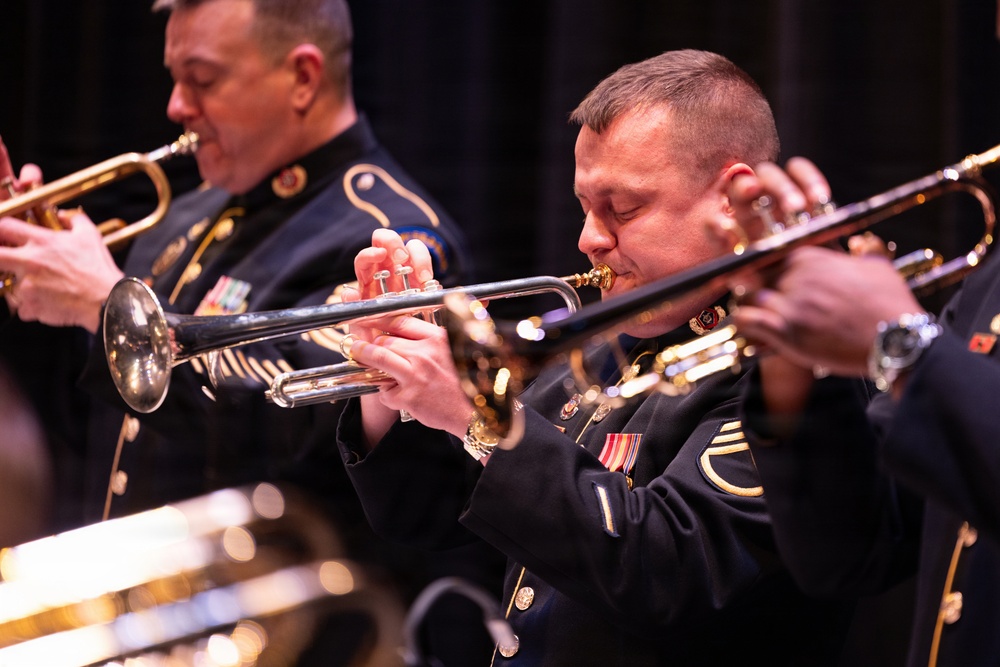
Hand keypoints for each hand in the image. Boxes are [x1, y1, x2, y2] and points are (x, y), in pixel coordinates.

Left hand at [0, 209, 123, 331]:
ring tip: (43, 288)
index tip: (3, 235)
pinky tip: (49, 304)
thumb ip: (74, 219)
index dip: (0, 229)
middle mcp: (29, 262)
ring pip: (10, 285)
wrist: (106, 300)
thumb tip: (63, 214)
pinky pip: (23, 307)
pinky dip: (33, 306)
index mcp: (42, 242)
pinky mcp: (31, 306)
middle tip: (7, 260)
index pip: (4, 227)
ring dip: (21, 286)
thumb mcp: (91, 236)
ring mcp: (27, 285)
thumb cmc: (98, 269)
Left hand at [342, 229, 474, 447]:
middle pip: (387, 339)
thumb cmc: (469, 384)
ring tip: (356, 353)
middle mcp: (426, 352)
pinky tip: (396, 397)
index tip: (369, 319)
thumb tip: (414, 331)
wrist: (478, 413)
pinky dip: (386, 394)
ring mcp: (416, 374)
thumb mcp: (457, 352)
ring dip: (364, 356)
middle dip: (372, 342)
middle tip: (360, 343)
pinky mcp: (410, 396)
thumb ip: (437, 340)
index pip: (401, 321)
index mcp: (439, 338)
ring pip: (379, 357)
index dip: (381, 320)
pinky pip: (386, 391)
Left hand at [724, 158, 922, 375]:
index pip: (770, 254)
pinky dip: (744, 323)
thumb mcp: (877, 267)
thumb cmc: (889, 305)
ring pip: (747, 297)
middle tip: (761, 299)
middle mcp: (796, 276)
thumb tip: (863, 242)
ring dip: (750, 305)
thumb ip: (862, 251)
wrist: (897, 339)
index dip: (766, 268)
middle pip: (756, 276)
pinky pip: (746, 320)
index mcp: (811, 257)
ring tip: (758, 315)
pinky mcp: (786, 331)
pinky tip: (752, 328)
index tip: (764, 276)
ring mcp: (789, 303)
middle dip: (757, 287)